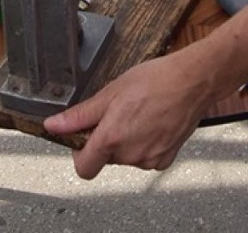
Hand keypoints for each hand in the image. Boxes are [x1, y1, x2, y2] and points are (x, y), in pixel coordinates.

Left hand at [44, 54, 208, 178]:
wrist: (193, 80)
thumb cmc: (156, 80)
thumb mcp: (111, 91)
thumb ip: (80, 114)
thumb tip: (54, 125)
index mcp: (112, 137)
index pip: (83, 167)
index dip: (80, 151)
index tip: (85, 134)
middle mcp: (130, 155)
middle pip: (105, 158)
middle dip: (106, 138)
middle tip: (119, 111)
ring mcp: (148, 160)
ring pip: (125, 157)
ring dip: (126, 140)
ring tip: (139, 112)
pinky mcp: (164, 160)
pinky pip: (145, 157)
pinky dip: (145, 144)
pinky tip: (153, 122)